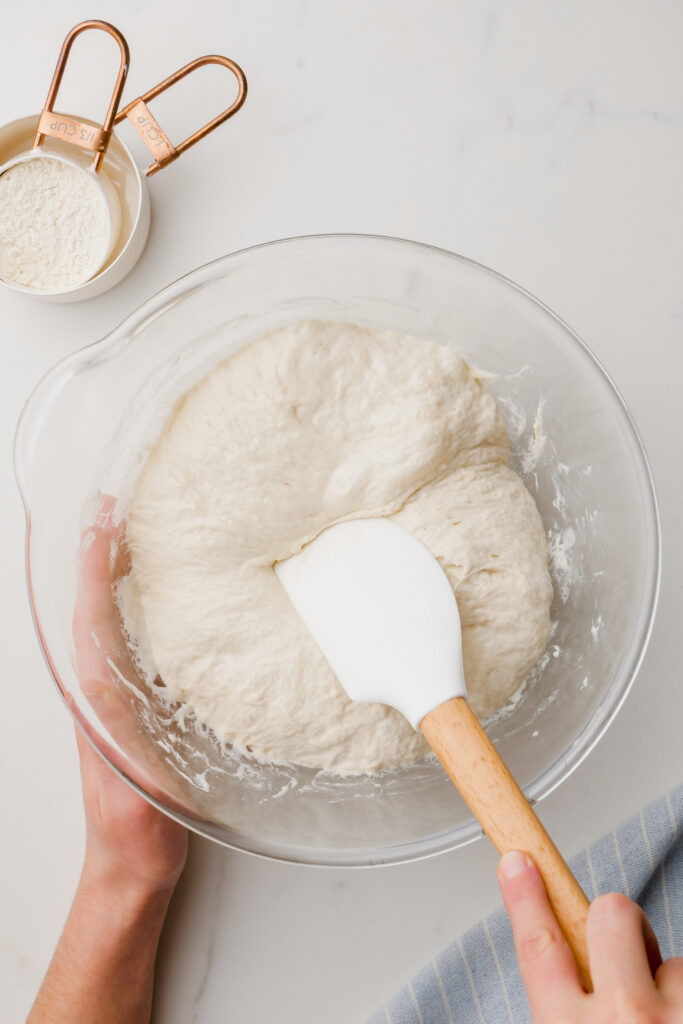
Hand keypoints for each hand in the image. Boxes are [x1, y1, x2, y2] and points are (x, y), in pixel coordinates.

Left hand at [74, 494, 187, 897]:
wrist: (128, 865)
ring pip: (103, 621)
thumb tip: (96, 682)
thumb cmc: (134, 830)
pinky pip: (121, 642)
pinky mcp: (123, 709)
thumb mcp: (130, 785)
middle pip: (91, 607)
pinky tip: (144, 599)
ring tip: (123, 537)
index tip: (104, 522)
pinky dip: (126, 607)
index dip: (95, 567)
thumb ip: (113, 736)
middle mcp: (94, 692)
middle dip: (97, 554)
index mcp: (94, 700)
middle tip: (112, 509)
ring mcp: (106, 699)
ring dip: (109, 575)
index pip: (90, 618)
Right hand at [498, 851, 682, 1022]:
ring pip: (671, 960)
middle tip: (629, 959)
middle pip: (612, 914)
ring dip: (667, 987)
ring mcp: (670, 1017)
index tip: (519, 864)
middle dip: (620, 924)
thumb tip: (567, 980)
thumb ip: (561, 1013)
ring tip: (662, 1023)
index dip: (527, 898)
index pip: (538, 945)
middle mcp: (622, 1019)